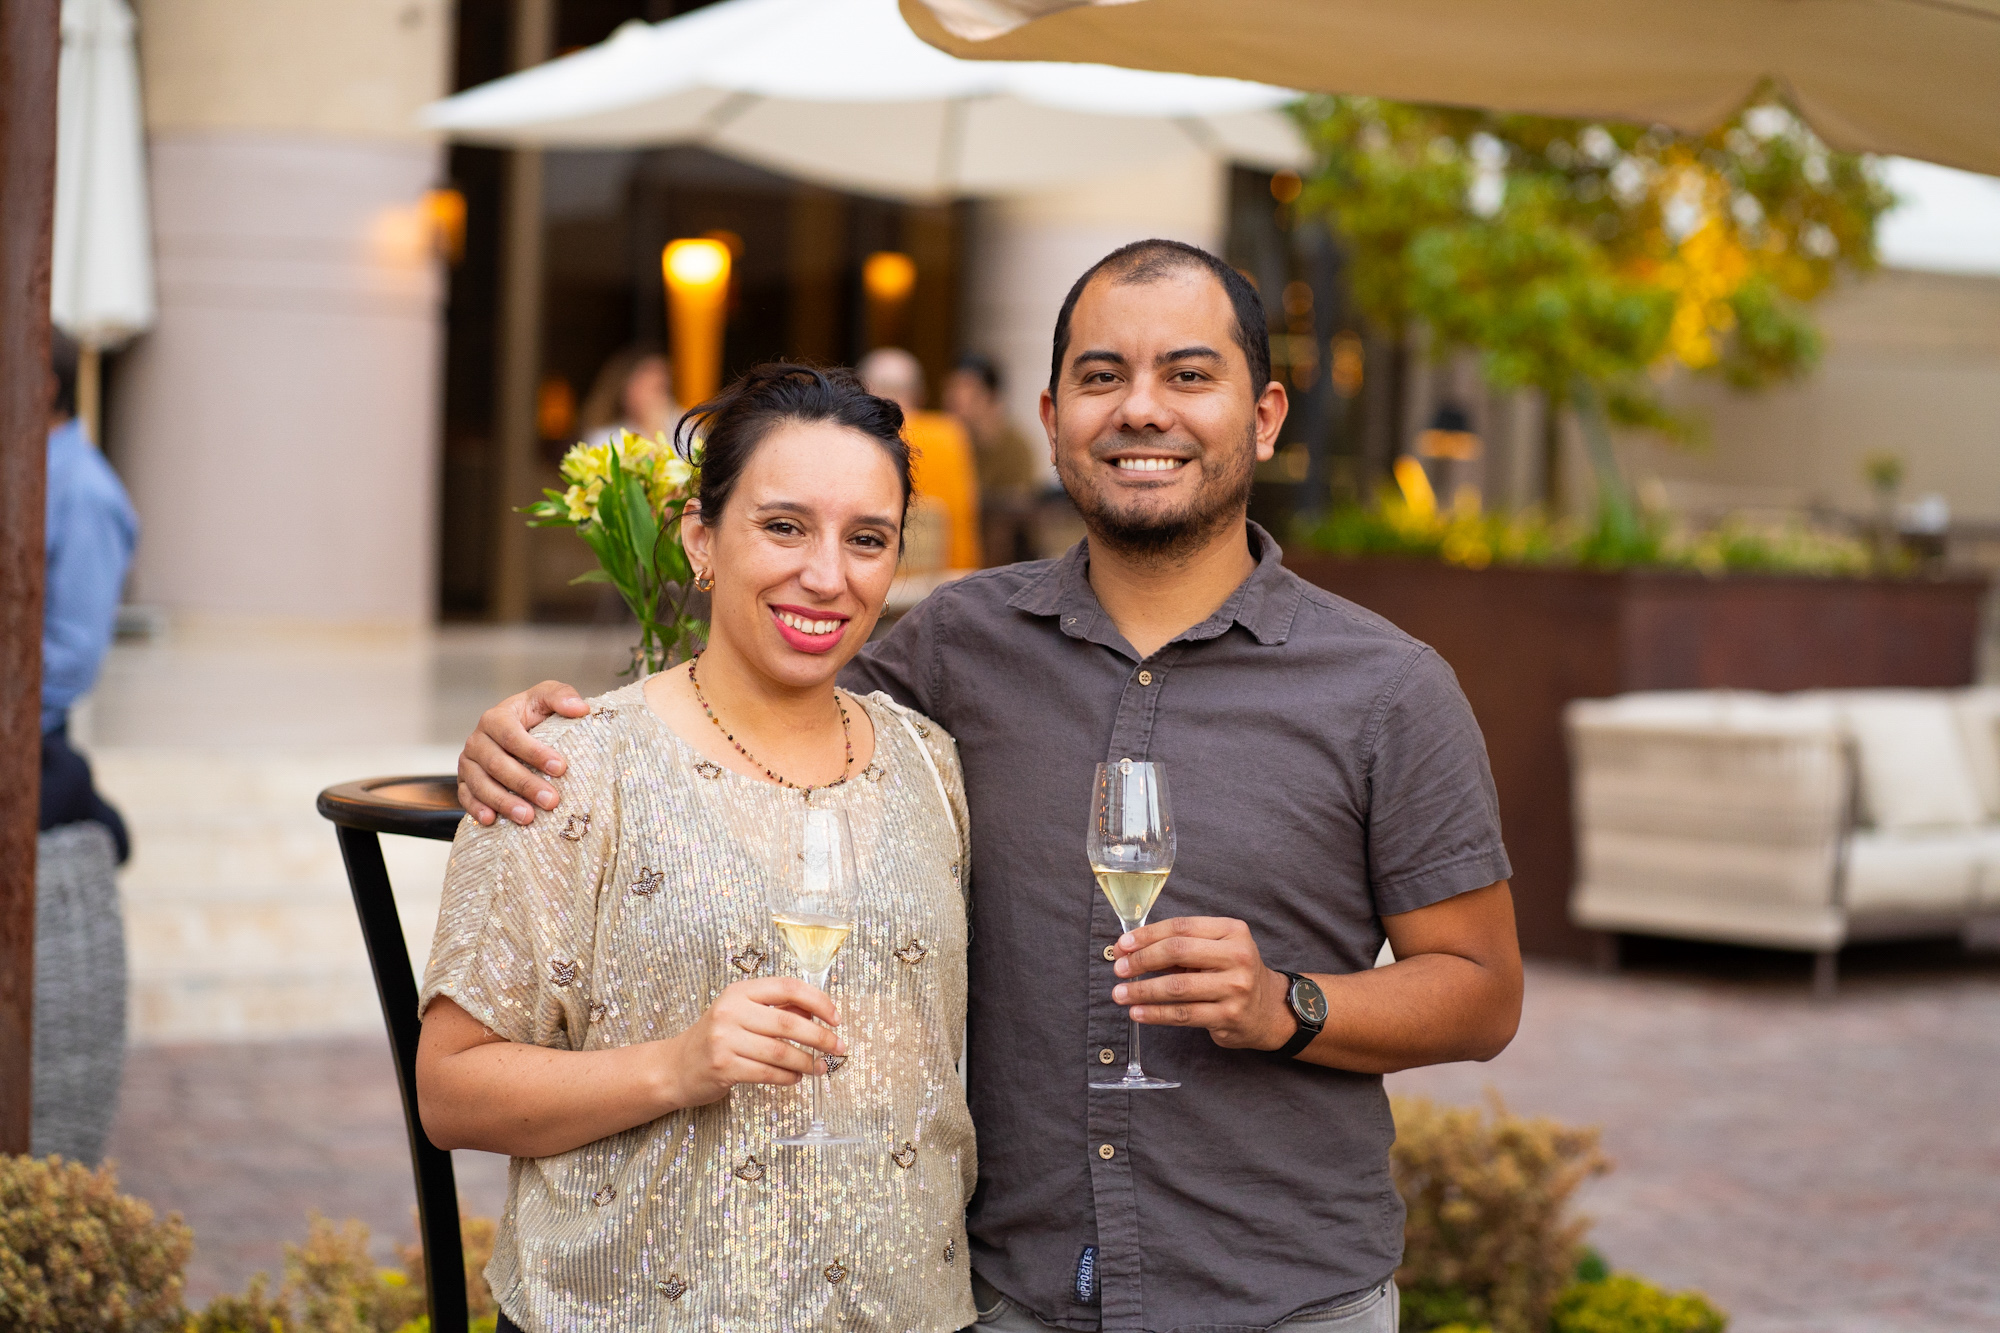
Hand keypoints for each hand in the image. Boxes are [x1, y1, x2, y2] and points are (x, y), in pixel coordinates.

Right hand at [457, 680, 590, 824]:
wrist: (514, 729)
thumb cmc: (532, 714)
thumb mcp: (546, 698)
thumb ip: (561, 696)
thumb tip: (580, 708)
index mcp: (495, 718)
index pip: (511, 736)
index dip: (535, 753)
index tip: (561, 768)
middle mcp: (477, 740)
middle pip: (497, 764)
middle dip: (525, 784)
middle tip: (551, 801)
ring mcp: (468, 763)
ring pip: (481, 784)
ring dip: (504, 802)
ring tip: (528, 817)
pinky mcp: (464, 782)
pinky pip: (466, 797)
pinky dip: (476, 809)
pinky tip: (491, 820)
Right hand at [663, 977, 844, 1108]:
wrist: (676, 1066)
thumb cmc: (718, 1037)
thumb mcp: (745, 1014)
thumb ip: (780, 1010)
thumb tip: (820, 1012)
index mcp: (740, 991)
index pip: (788, 988)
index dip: (818, 1001)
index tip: (835, 1017)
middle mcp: (731, 1011)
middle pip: (788, 1023)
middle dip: (820, 1037)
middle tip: (839, 1047)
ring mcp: (724, 1039)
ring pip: (780, 1052)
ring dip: (807, 1062)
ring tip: (821, 1067)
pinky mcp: (723, 1067)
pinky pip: (767, 1073)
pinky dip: (788, 1077)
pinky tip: (796, 1077)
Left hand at [1112, 916, 1292, 1050]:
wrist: (1268, 1009)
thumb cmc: (1230, 973)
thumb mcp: (1215, 949)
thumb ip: (1179, 947)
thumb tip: (1129, 950)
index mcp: (1232, 930)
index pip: (1181, 927)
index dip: (1147, 935)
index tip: (1122, 945)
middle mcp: (1238, 956)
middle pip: (1178, 952)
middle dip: (1141, 960)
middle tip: (1118, 969)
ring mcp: (1236, 987)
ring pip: (1177, 987)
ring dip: (1142, 991)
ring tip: (1120, 994)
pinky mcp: (1229, 1016)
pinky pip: (1183, 1014)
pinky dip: (1155, 1014)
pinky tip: (1137, 1013)